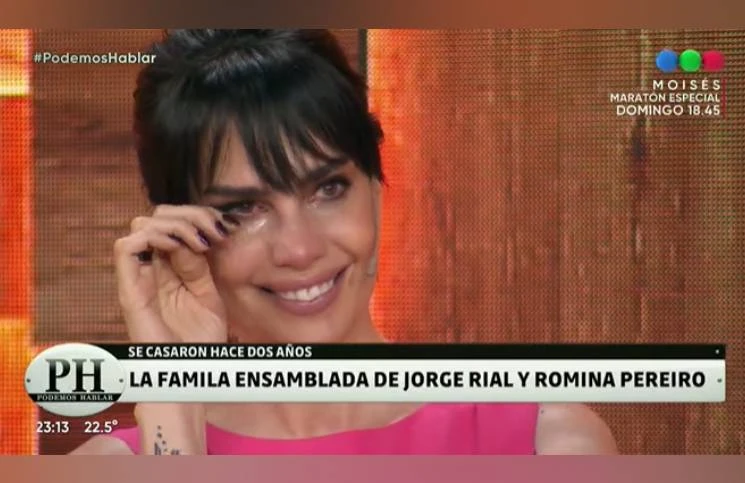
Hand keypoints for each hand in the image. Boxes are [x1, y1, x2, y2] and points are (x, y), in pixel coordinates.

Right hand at [114, 205, 238, 342]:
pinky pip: (125, 248)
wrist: (189, 372)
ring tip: (198, 241)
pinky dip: (151, 237)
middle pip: (157, 217)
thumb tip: (196, 237)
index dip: (198, 216)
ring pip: (142, 225)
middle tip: (212, 232)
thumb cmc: (199, 340)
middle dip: (188, 215)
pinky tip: (176, 246)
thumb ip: (198, 266)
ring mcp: (139, 277)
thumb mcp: (208, 294)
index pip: (174, 222)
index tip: (222, 229)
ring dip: (173, 224)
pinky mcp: (129, 289)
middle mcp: (153, 267)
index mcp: (172, 266)